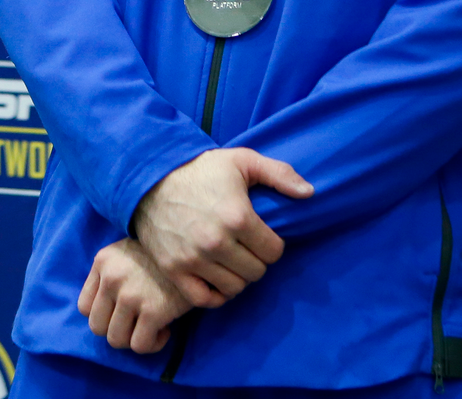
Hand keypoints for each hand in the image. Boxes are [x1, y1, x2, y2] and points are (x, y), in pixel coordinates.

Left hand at [78, 238, 190, 353]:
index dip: (104, 314)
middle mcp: (112, 277)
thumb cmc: (161, 254)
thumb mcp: (128, 252)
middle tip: (138, 322)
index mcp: (103, 260)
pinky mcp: (153, 310)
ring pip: (116, 340)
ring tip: (152, 326)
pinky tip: (165, 329)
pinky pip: (140, 345)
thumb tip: (103, 310)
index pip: (84, 306)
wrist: (196, 247)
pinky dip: (153, 344)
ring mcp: (130, 294)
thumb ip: (110, 273)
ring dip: (134, 338)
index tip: (123, 311)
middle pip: (97, 327)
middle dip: (118, 329)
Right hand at [132, 147, 313, 308]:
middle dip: (257, 260)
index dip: (272, 244)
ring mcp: (193, 260)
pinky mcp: (174, 270)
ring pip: (234, 288)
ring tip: (233, 260)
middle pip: (256, 272)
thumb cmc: (202, 169)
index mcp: (237, 217)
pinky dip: (215, 293)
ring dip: (238, 276)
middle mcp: (216, 243)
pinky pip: (205, 299)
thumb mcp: (243, 161)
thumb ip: (279, 174)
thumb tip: (310, 194)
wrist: (151, 178)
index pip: (274, 252)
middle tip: (248, 247)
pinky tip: (217, 277)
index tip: (263, 235)